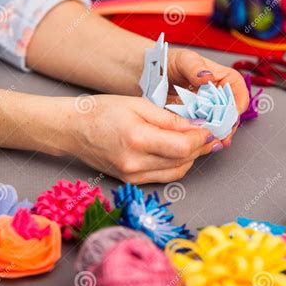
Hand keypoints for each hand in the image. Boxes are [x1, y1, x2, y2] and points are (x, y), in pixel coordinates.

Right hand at [69, 95, 219, 183]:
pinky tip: (181, 151)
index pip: (183, 146)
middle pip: (183, 160)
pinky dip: (178, 164)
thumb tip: (196, 126)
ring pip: (178, 171)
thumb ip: (170, 118)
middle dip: (202, 147)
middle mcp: (136, 163)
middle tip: (212, 133)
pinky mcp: (132, 181)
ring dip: (192, 157)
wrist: (72, 130)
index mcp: (137, 139)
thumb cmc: (102, 111)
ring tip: (199, 141)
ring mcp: (133, 176)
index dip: (202, 138)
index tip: (212, 128)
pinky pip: (165, 176)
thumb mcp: (138, 104)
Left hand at [167, 48, 249, 146]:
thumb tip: (207, 77)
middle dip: (229, 124)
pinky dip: (204, 137)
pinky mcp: (196, 121)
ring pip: (220, 125)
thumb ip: (195, 67)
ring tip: (214, 140)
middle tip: (222, 132)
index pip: (239, 92)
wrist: (150, 75)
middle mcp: (218, 96)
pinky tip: (202, 141)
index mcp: (223, 78)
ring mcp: (208, 110)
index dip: (238, 104)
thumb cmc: (169, 62)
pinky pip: (204, 131)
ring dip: (218, 134)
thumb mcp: (183, 59)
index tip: (232, 113)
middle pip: (232, 113)